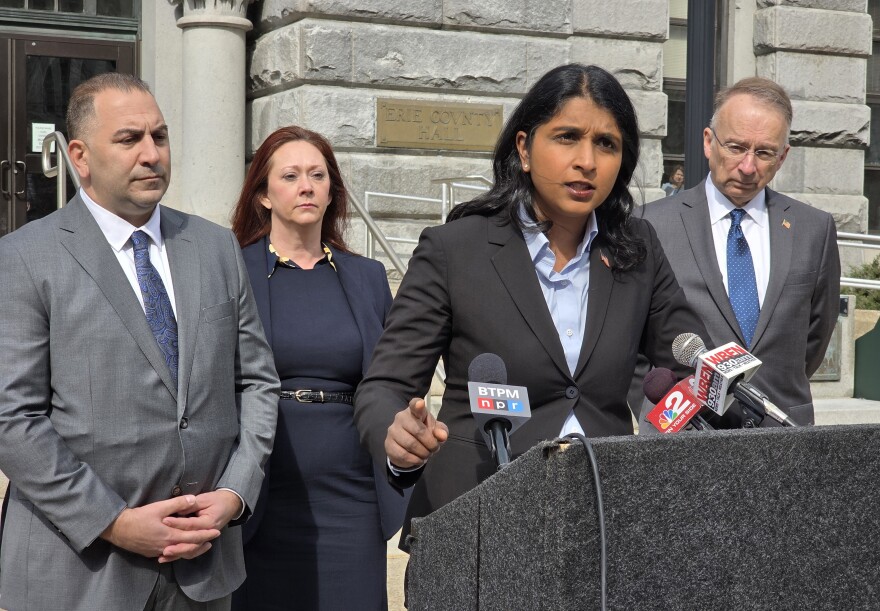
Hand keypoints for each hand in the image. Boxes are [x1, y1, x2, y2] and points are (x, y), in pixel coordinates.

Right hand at [100, 495, 219, 561]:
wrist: (118, 529)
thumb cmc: (139, 517)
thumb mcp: (159, 507)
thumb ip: (177, 503)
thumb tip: (193, 499)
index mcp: (170, 535)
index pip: (193, 536)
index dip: (206, 534)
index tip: (216, 531)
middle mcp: (166, 546)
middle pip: (188, 548)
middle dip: (202, 543)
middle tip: (213, 539)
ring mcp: (158, 551)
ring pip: (180, 553)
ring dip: (192, 549)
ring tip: (201, 546)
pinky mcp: (152, 553)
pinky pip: (170, 555)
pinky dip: (179, 552)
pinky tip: (182, 549)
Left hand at [159, 490, 242, 562]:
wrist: (230, 504)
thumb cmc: (217, 500)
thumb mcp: (205, 499)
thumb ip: (191, 505)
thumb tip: (178, 510)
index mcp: (209, 522)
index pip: (191, 524)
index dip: (177, 523)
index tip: (164, 521)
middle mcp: (207, 534)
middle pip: (191, 543)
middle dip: (176, 546)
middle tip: (163, 547)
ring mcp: (205, 539)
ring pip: (191, 551)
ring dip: (177, 554)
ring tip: (163, 555)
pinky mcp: (201, 542)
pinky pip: (190, 551)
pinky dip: (180, 555)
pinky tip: (168, 558)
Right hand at [385, 398, 448, 469]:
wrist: (407, 447)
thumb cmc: (424, 433)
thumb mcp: (435, 431)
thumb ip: (441, 431)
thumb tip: (442, 436)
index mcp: (414, 411)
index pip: (415, 405)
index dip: (418, 405)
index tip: (421, 404)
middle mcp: (401, 417)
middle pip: (418, 431)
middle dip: (431, 443)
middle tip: (435, 448)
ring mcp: (393, 431)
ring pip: (411, 444)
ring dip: (423, 453)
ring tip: (427, 454)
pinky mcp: (389, 444)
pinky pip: (403, 454)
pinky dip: (415, 460)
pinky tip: (419, 459)